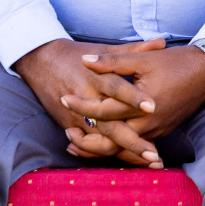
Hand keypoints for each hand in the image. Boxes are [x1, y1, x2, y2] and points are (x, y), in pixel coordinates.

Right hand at [14, 37, 166, 166]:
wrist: (42, 62)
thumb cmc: (78, 55)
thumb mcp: (105, 49)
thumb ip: (135, 49)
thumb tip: (162, 42)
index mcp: (96, 76)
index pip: (116, 88)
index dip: (133, 97)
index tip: (153, 107)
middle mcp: (87, 99)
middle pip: (110, 125)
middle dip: (133, 142)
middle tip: (155, 155)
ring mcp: (77, 117)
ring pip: (101, 142)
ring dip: (125, 153)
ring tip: (148, 163)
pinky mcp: (70, 126)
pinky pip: (90, 145)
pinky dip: (107, 154)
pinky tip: (129, 160)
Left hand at [61, 44, 204, 160]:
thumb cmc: (176, 62)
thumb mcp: (143, 59)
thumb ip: (112, 61)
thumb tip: (85, 61)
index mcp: (141, 105)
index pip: (103, 111)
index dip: (81, 106)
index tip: (65, 99)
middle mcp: (148, 123)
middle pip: (110, 142)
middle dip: (86, 141)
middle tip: (67, 135)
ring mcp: (156, 130)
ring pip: (123, 148)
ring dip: (100, 148)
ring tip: (79, 144)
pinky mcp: (162, 132)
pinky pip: (136, 145)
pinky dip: (118, 146)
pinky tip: (106, 140)